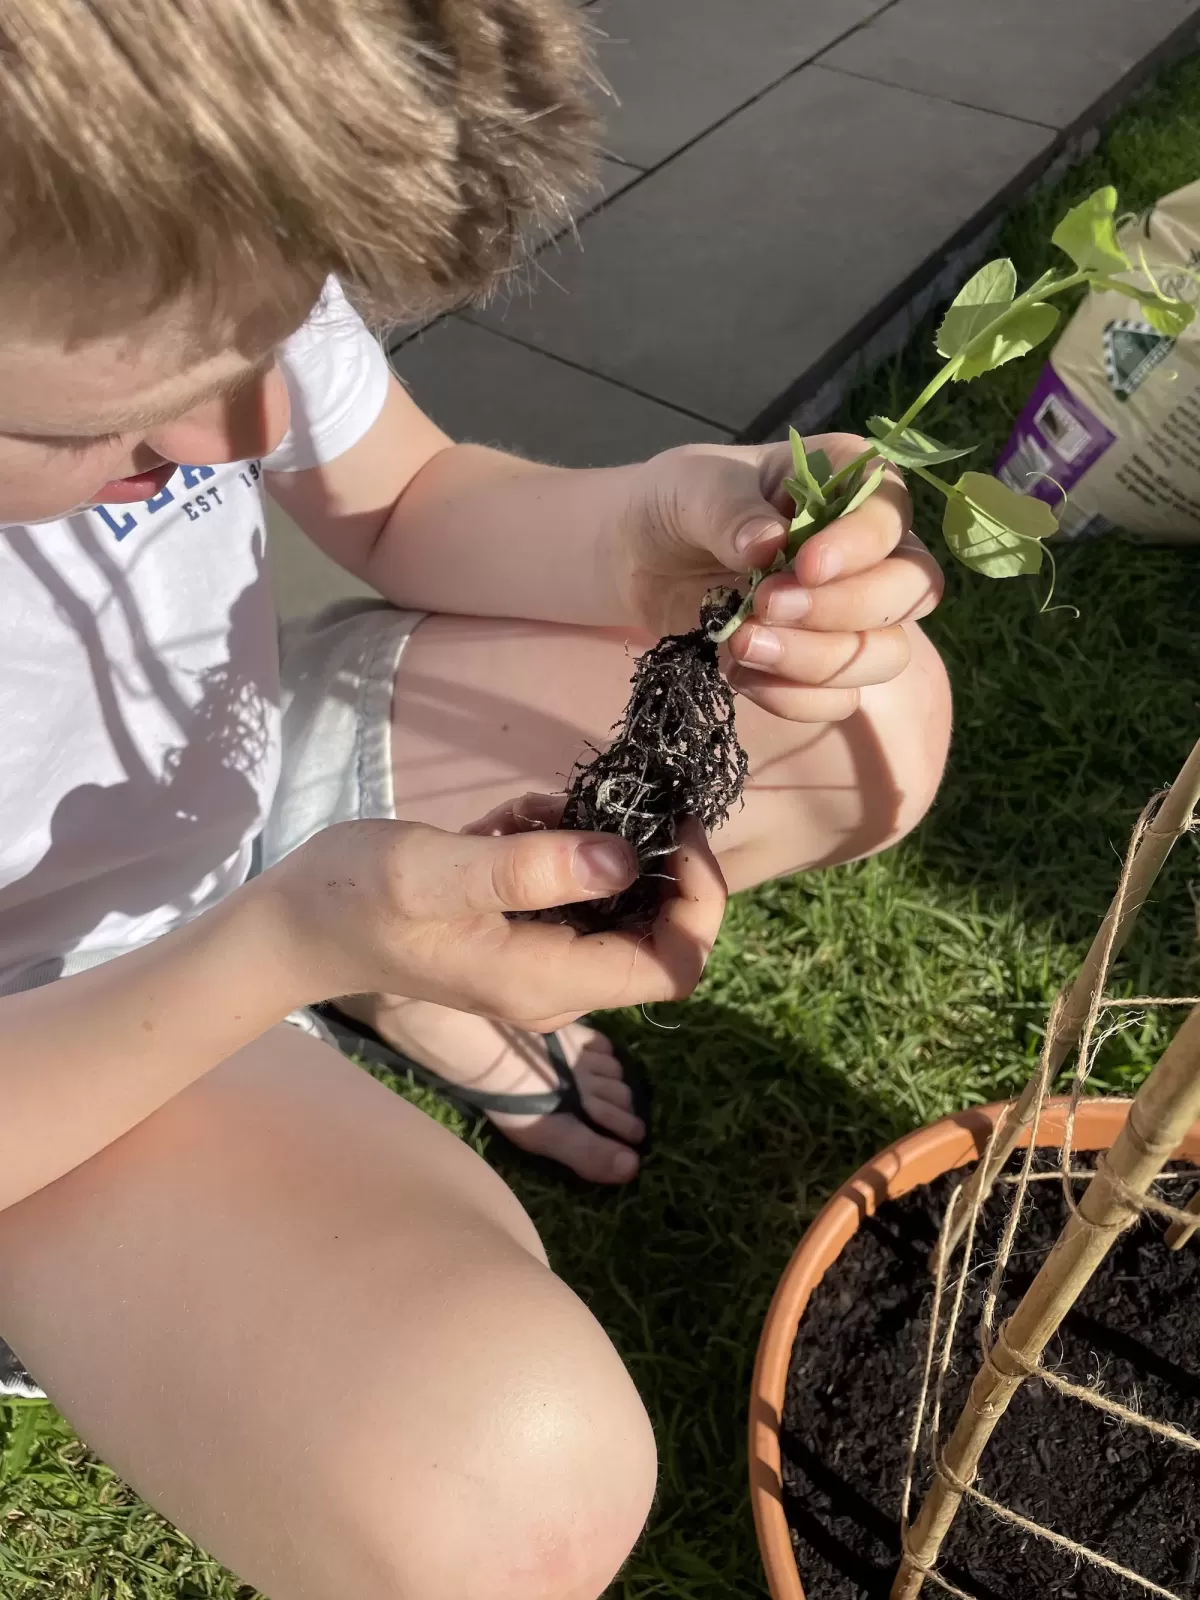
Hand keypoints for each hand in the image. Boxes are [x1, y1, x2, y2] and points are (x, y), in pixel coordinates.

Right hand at [273, 798, 725, 1030]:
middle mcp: (557, 984)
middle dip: (657, 861)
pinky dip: (561, 844)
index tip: (677, 829)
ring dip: (599, 845)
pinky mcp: (522, 934)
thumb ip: (529, 868)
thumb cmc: (355, 896)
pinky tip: (507, 821)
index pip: (676, 963)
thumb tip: (624, 860)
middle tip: (621, 798)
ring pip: (619, 904)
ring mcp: (540, 962)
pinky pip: (576, 890)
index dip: (699, 900)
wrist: (296, 923)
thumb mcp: (436, 871)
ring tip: (533, 812)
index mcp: (549, 980)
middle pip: (660, 934)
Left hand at [622, 433, 943, 721]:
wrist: (641, 557)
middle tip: (764, 605)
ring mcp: (851, 615)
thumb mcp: (691, 488)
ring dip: (816, 661)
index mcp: (847, 482)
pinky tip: (735, 672)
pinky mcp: (820, 668)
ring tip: (740, 644)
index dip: (862, 544)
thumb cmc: (680, 504)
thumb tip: (768, 544)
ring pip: (885, 653)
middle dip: (842, 608)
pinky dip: (790, 698)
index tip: (806, 564)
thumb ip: (729, 510)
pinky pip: (838, 701)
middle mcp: (868, 550)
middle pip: (911, 589)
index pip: (893, 511)